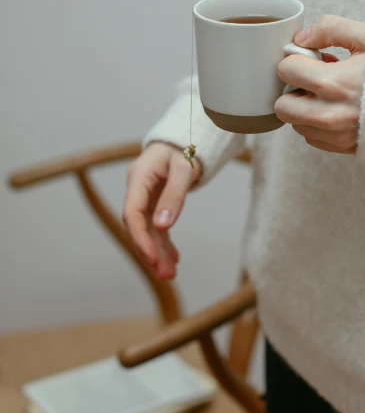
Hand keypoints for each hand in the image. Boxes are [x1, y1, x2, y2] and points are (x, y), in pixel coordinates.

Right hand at [123, 143, 201, 279]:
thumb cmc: (184, 149)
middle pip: (139, 226)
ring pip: (148, 229)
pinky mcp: (153, 202)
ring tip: (171, 274)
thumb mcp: (184, 169)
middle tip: (166, 274)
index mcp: (139, 177)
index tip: (152, 259)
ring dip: (158, 252)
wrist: (183, 138)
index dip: (141, 238)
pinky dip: (164, 243)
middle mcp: (137, 189)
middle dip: (151, 251)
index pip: (133, 213)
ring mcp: (144, 196)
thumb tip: (163, 226)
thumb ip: (174, 196)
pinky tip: (173, 259)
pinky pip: (156, 226)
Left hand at [275, 15, 364, 152]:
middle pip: (282, 107)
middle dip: (293, 89)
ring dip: (305, 107)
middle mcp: (331, 115)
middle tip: (315, 78)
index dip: (297, 58)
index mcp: (334, 83)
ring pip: (296, 125)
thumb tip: (301, 38)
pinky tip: (340, 108)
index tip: (314, 57)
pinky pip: (314, 139)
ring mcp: (339, 136)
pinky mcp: (347, 148)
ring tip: (333, 93)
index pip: (286, 70)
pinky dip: (318, 124)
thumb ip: (330, 28)